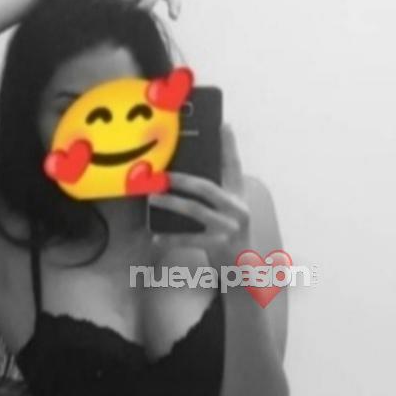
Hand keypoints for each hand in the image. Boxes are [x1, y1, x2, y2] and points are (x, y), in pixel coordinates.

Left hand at [149, 125, 250, 268]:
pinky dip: (170, 238)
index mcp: (238, 197)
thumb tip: (182, 179)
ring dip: (171, 203)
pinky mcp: (219, 245)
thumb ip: (214, 197)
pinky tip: (156, 238)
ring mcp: (229, 228)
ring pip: (195, 210)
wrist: (243, 270)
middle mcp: (238, 209)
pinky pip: (189, 239)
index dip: (229, 146)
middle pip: (207, 188)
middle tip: (161, 175)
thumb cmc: (229, 236)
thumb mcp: (228, 213)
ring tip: (153, 198)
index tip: (224, 124)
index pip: (234, 166)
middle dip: (182, 179)